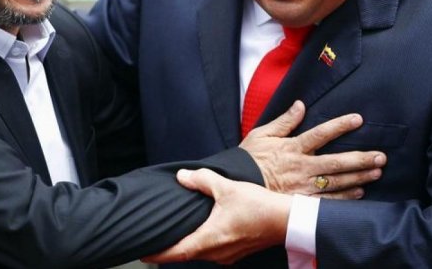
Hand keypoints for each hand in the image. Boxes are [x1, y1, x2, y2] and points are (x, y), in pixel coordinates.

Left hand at [143, 168, 290, 264]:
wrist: (288, 220)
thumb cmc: (259, 206)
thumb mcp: (227, 187)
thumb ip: (202, 180)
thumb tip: (182, 177)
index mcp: (211, 239)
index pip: (177, 253)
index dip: (158, 254)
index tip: (143, 253)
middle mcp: (218, 252)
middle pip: (186, 254)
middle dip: (170, 249)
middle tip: (154, 240)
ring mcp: (228, 255)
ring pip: (200, 253)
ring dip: (187, 246)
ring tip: (174, 235)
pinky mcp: (237, 251)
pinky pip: (213, 251)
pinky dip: (202, 243)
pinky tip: (202, 231)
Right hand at [240, 100, 385, 197]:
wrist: (236, 187)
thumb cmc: (248, 159)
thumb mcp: (261, 134)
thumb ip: (284, 121)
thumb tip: (301, 105)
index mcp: (292, 148)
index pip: (320, 134)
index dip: (340, 126)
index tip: (358, 119)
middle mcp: (301, 167)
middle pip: (336, 162)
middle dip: (360, 158)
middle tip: (381, 156)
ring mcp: (303, 187)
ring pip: (337, 182)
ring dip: (359, 177)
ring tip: (377, 172)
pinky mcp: (301, 202)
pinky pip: (327, 202)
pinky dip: (345, 199)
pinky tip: (360, 194)